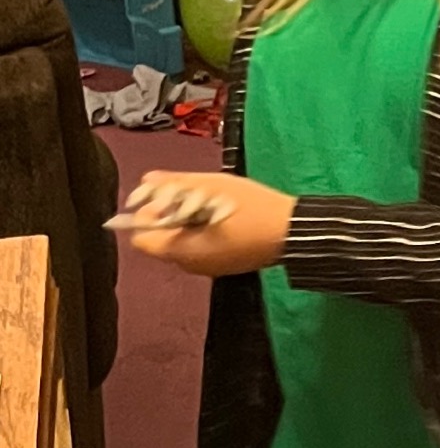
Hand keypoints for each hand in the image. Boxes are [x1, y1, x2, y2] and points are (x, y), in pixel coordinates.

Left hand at [108, 171, 295, 276]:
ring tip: (209, 203)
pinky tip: (222, 216)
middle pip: (162, 241)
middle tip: (190, 196)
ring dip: (188, 223)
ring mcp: (209, 268)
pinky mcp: (225, 265)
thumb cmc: (251, 208)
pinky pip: (201, 249)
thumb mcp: (212, 187)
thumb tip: (147, 179)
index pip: (141, 238)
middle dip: (169, 217)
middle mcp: (191, 265)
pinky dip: (203, 232)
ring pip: (182, 244)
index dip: (147, 216)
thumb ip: (175, 183)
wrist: (291, 232)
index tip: (166, 198)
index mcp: (183, 250)